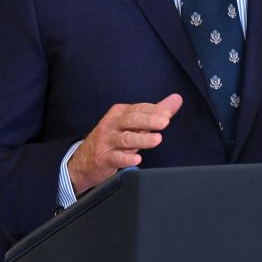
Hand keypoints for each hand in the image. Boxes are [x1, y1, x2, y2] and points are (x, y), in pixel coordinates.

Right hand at [68, 93, 183, 193]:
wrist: (85, 160)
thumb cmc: (114, 139)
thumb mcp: (133, 124)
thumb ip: (155, 112)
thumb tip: (176, 100)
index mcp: (120, 113)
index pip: (138, 109)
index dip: (153, 110)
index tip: (168, 112)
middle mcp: (112, 124)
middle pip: (131, 120)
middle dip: (148, 120)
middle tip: (164, 121)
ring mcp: (106, 141)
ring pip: (124, 139)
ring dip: (141, 139)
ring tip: (156, 140)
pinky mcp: (103, 158)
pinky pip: (115, 158)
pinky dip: (126, 158)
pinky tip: (137, 159)